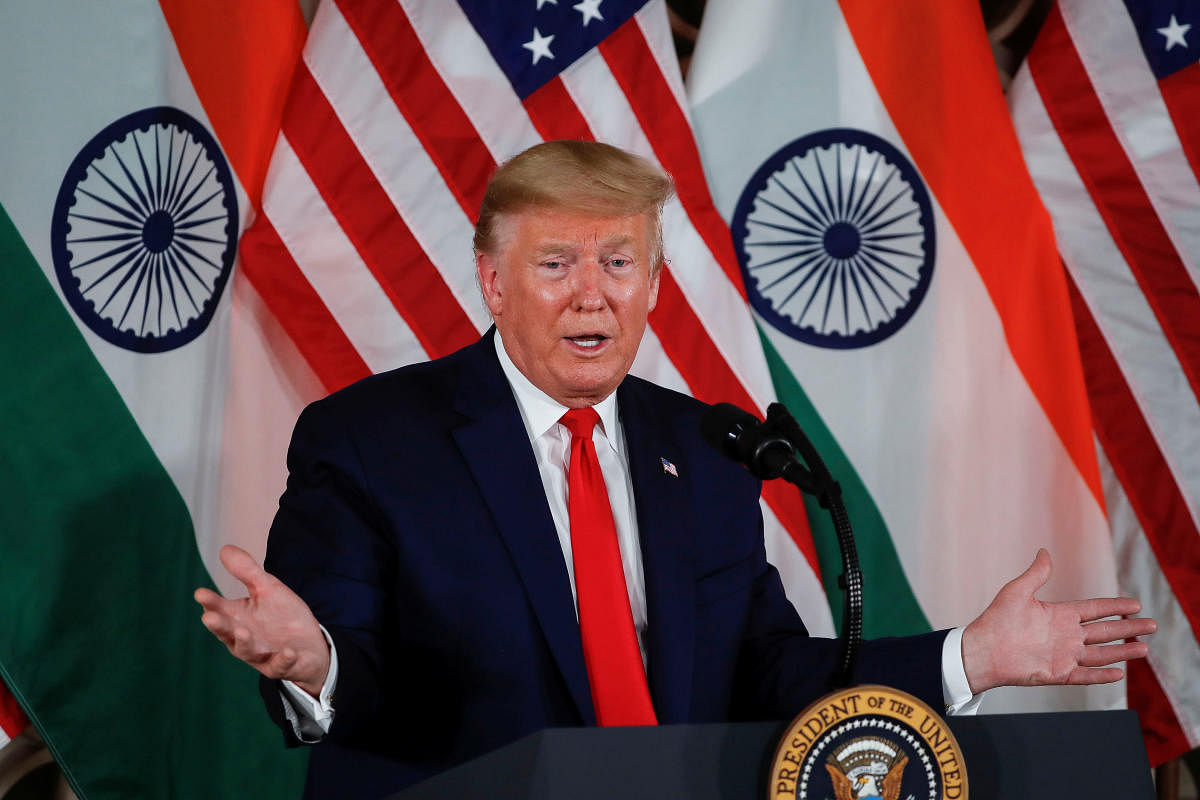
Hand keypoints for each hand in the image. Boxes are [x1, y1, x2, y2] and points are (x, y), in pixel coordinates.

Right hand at [194, 545, 330, 696]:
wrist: (310, 643)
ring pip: (248, 652)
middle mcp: (244, 639)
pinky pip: (280, 665)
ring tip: (244, 632)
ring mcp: (261, 655)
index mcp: (237, 618)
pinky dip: (283, 659)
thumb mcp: (267, 588)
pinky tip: (289, 651)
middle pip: (228, 633)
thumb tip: (224, 548)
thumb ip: (247, 571)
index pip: (219, 609)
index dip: (210, 602)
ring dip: (245, 643)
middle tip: (208, 617)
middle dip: (219, 626)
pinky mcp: (281, 666)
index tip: (200, 593)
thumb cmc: (282, 615)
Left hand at [961, 549, 1155, 694]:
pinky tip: (1119, 673)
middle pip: (1104, 631)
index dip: (1115, 606)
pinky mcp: (1058, 673)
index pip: (1094, 609)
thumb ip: (1036, 573)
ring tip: (1145, 648)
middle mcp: (1065, 634)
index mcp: (1059, 614)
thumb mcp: (1017, 591)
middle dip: (1128, 628)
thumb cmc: (996, 619)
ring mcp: (1063, 654)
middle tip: (1152, 625)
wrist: (982, 649)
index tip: (1135, 604)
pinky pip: (1085, 675)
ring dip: (1122, 651)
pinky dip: (1102, 675)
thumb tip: (1044, 551)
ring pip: (1101, 653)